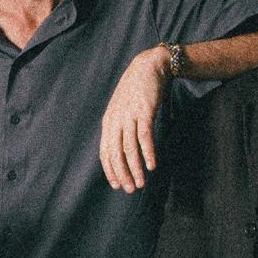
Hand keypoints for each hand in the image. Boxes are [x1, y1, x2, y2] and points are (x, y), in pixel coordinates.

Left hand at [100, 47, 171, 192]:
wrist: (148, 67)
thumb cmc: (136, 91)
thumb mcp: (122, 110)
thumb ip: (120, 128)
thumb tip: (123, 150)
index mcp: (109, 122)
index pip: (105, 152)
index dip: (111, 170)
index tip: (118, 185)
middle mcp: (116, 120)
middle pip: (116, 153)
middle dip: (122, 174)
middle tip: (130, 190)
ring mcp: (129, 116)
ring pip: (129, 148)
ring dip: (135, 168)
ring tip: (141, 183)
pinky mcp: (144, 111)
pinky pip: (144, 137)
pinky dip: (148, 153)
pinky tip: (151, 166)